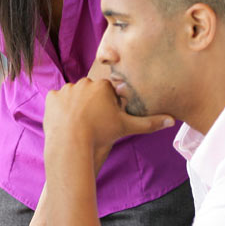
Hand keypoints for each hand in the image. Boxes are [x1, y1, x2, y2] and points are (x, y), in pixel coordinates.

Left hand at [44, 78, 173, 170]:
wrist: (72, 142)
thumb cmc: (101, 134)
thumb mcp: (126, 127)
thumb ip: (149, 123)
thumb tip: (172, 121)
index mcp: (103, 86)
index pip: (107, 92)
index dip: (108, 105)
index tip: (106, 118)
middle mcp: (84, 83)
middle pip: (90, 92)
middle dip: (92, 104)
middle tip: (93, 122)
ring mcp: (66, 89)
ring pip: (73, 96)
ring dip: (75, 106)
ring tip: (78, 124)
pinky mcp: (52, 97)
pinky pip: (57, 102)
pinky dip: (60, 110)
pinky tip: (65, 122)